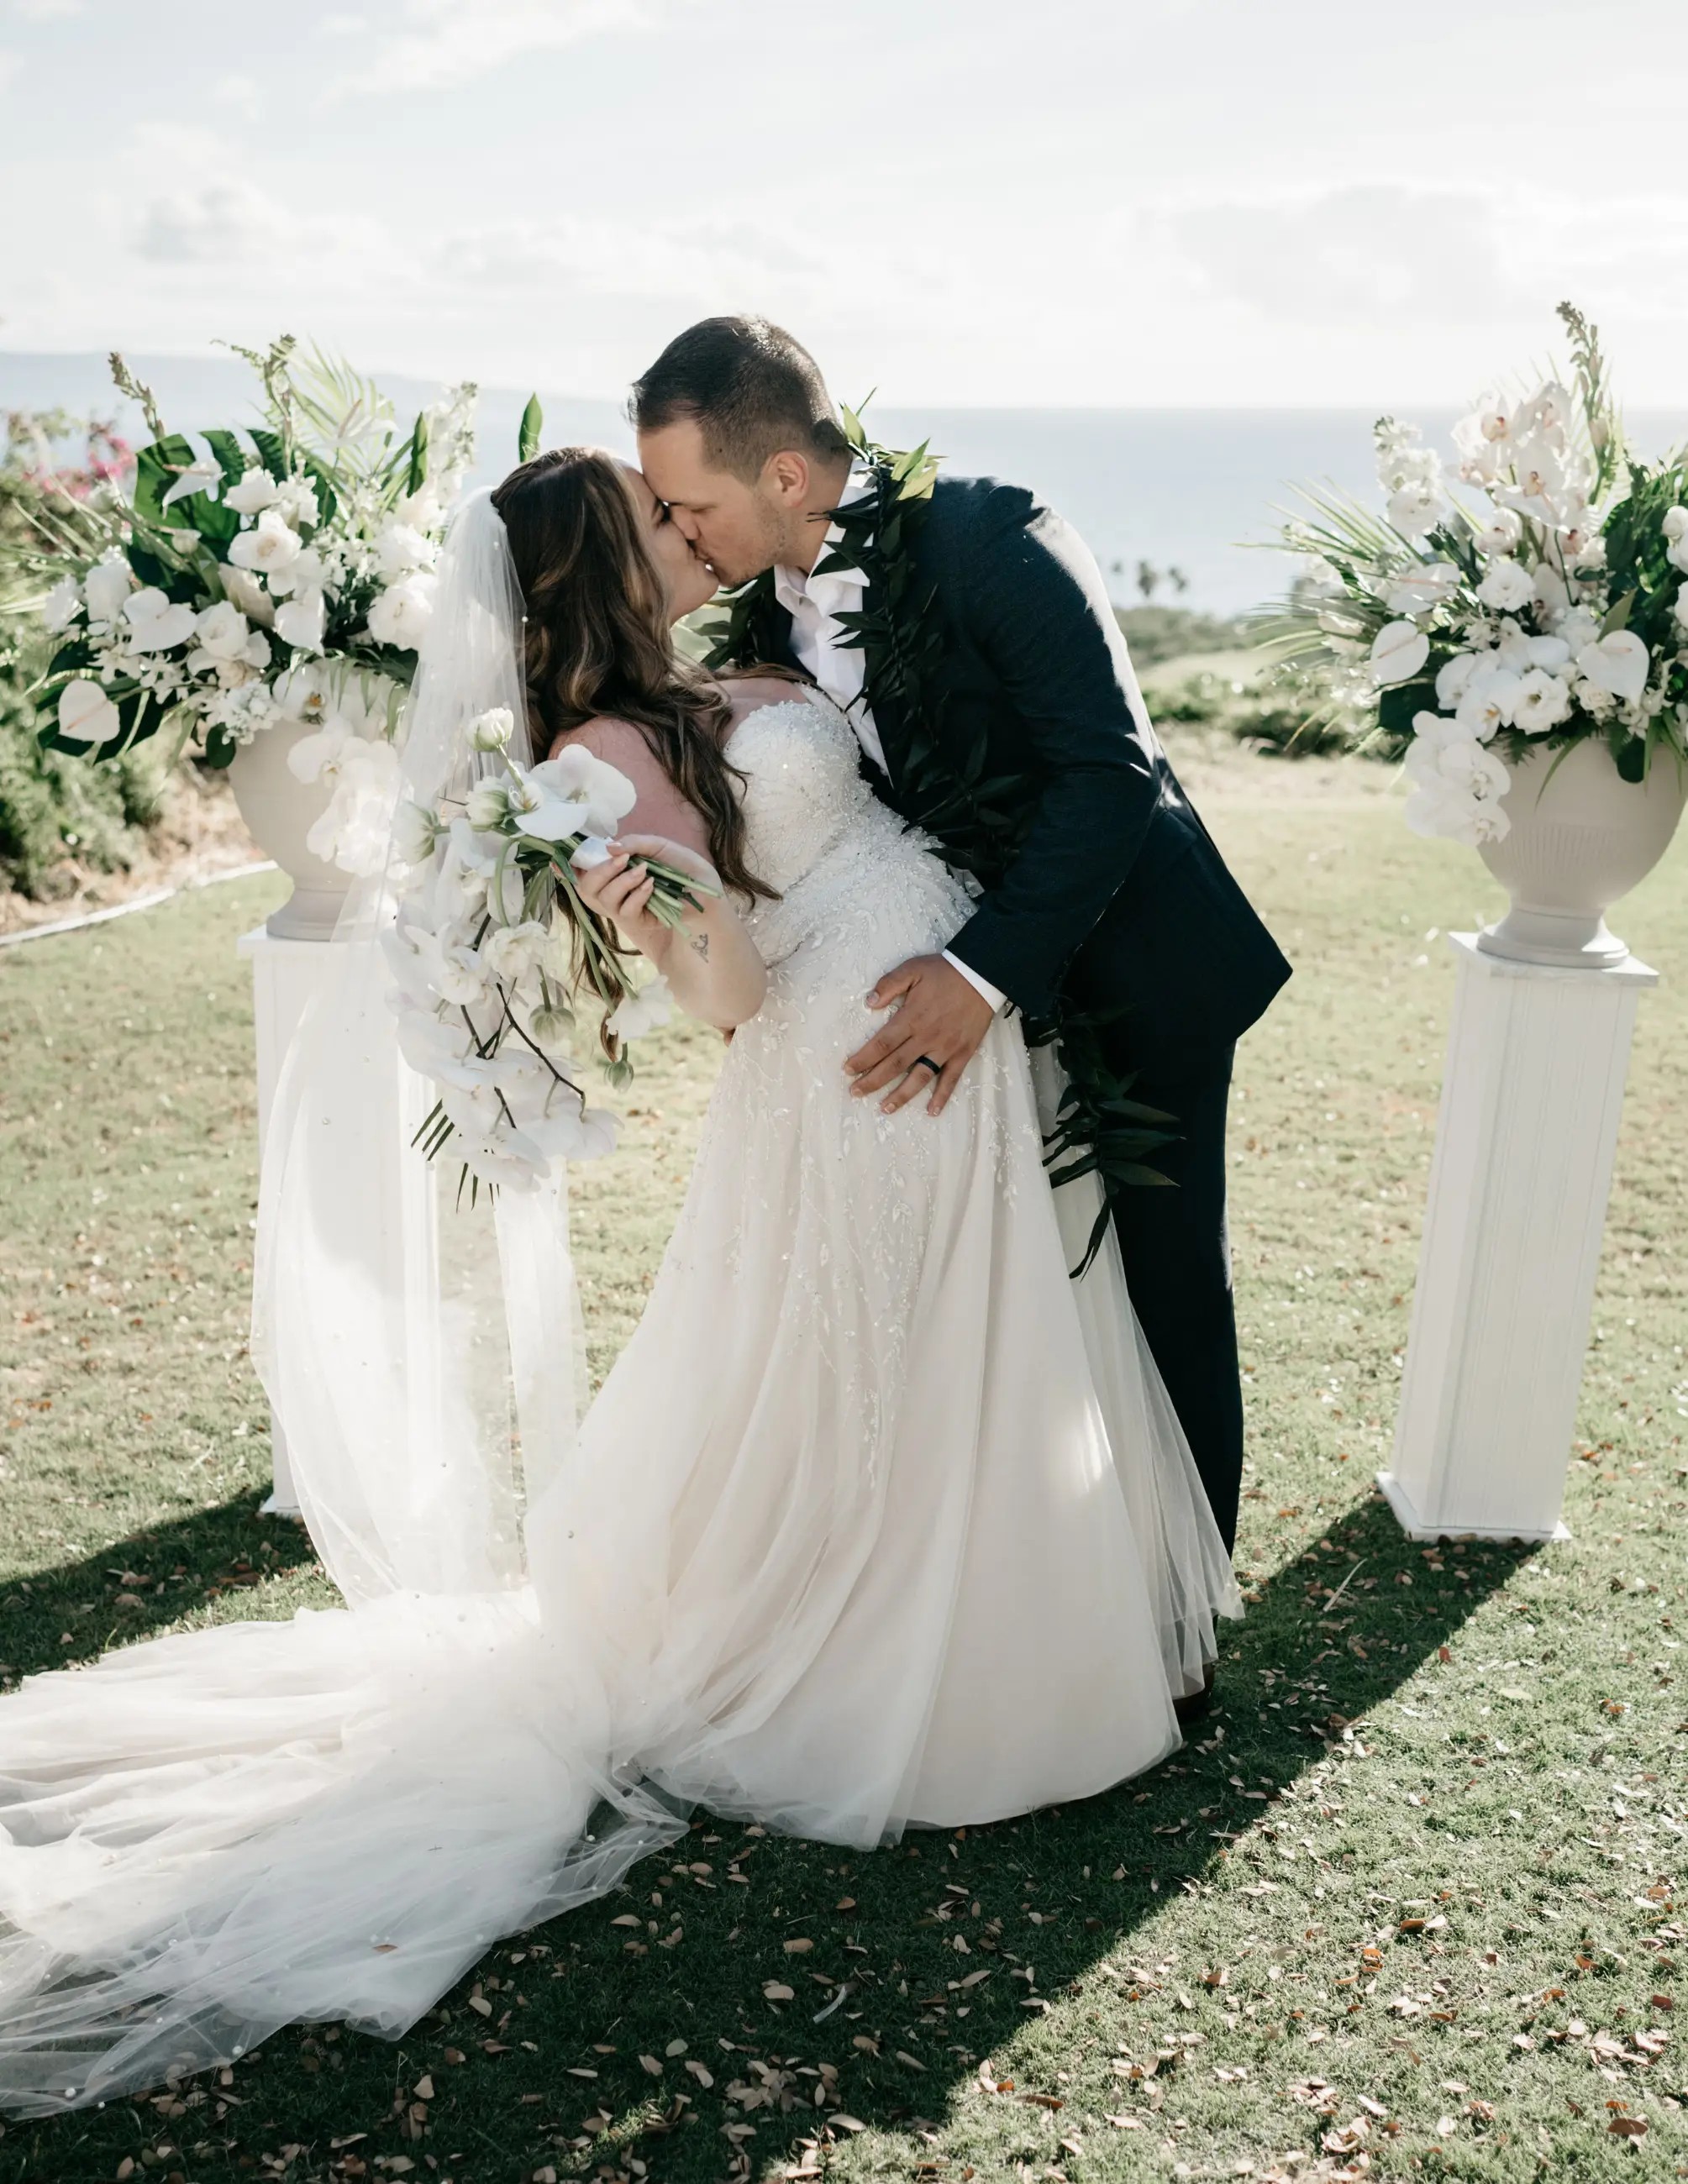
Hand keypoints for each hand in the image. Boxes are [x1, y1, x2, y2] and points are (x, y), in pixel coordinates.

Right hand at [571, 832, 717, 958]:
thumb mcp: (664, 849)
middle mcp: (617, 890)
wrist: (711, 899)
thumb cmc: (689, 873)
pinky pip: (624, 911)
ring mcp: (626, 907)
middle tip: (620, 859)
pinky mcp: (638, 923)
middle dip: (598, 870)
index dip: (571, 864)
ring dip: (619, 881)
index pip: (586, 869)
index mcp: (619, 870)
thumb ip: (637, 843)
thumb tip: (608, 847)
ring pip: (602, 899)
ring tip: (643, 871)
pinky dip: (636, 896)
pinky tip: (651, 887)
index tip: (561, 859)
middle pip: (586, 886)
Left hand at [845, 954, 994, 1116]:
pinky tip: (931, 1111)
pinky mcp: (963, 1053)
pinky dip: (942, 1096)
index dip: (863, 1059)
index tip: (848, 1070)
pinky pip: (951, 1079)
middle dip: (873, 1081)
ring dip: (901, 1095)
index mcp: (911, 1018)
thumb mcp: (913, 969)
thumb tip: (868, 1003)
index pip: (882, 1044)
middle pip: (895, 1065)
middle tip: (855, 1093)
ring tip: (885, 1108)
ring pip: (920, 1077)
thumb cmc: (945, 972)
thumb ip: (889, 984)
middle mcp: (926, 1037)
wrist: (982, 975)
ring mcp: (945, 1048)